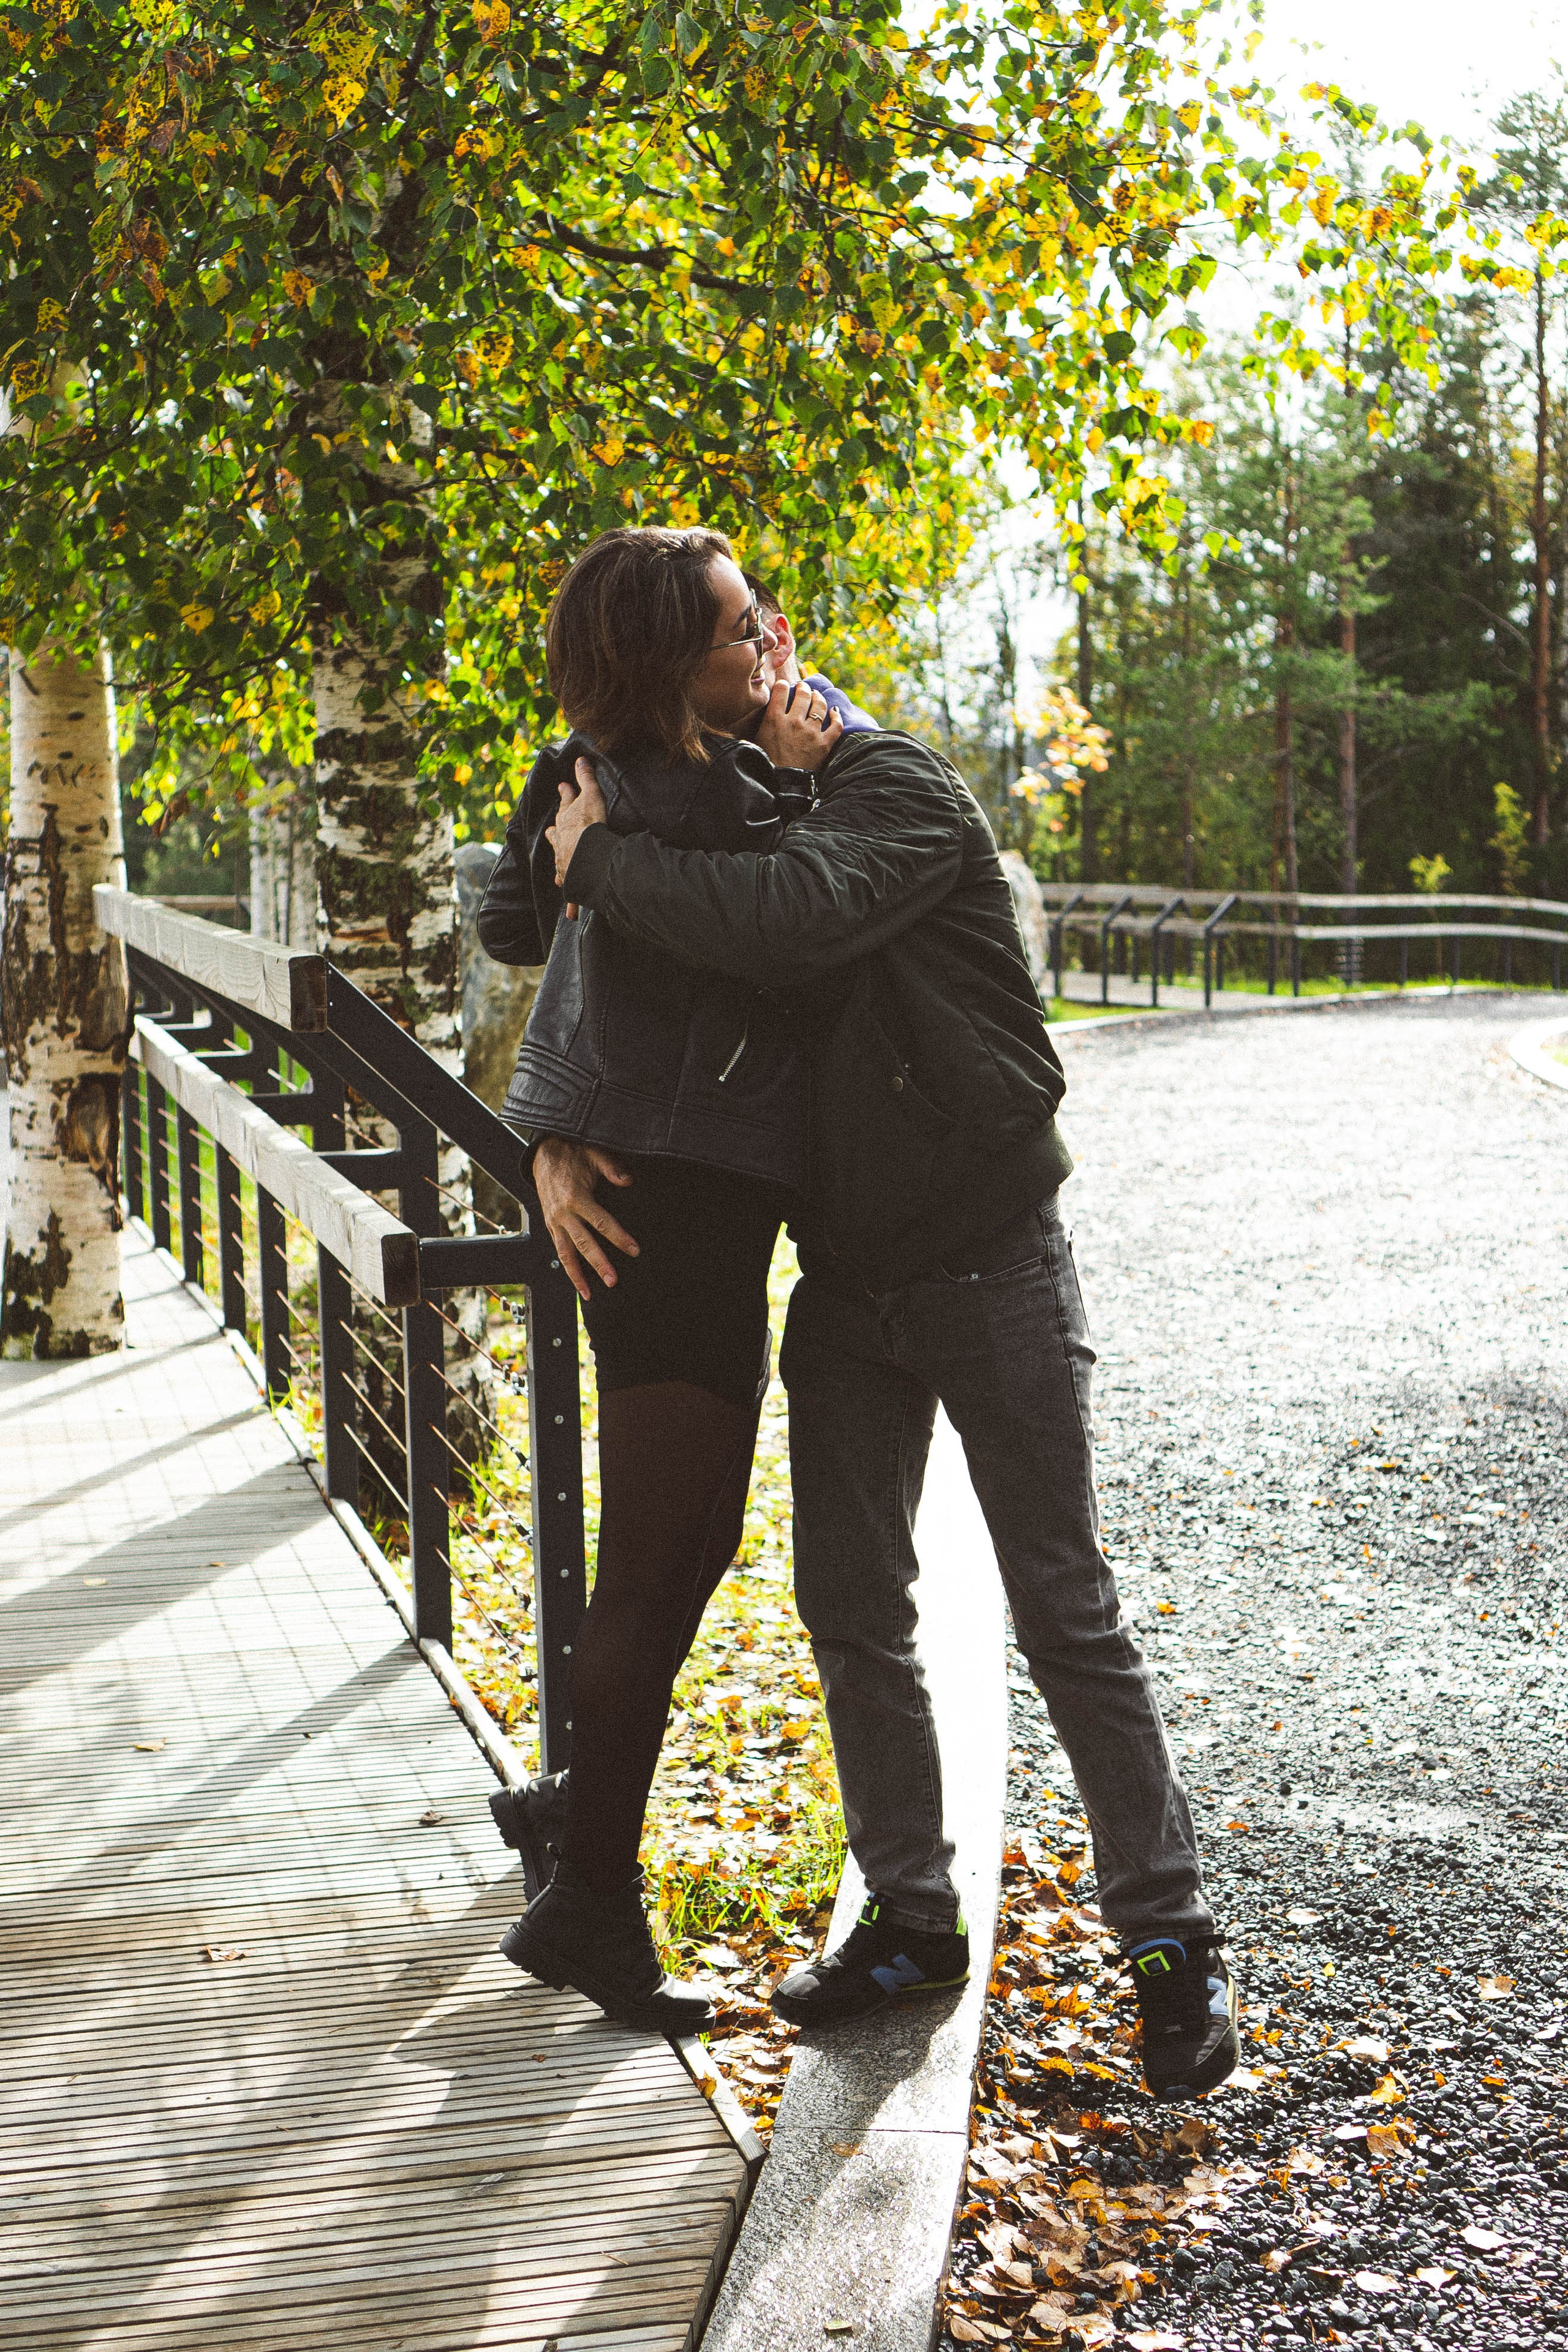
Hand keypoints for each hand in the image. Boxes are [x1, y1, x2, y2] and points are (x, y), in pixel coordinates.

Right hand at [531, 1135, 636, 1300]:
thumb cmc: (573, 1154)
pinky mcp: (550, 1225)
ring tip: (590, 1294)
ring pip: (566, 1253)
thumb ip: (611, 1168)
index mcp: (577, 1197)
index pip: (602, 1222)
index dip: (619, 1237)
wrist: (543, 1155)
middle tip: (613, 1281)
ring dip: (578, 1275)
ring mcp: (555, 1222)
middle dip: (599, 1264)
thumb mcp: (594, 1154)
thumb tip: (628, 1181)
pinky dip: (567, 1267)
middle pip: (584, 1244)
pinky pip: (559, 1250)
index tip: (634, 1250)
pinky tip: (578, 1281)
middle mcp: (563, 1214)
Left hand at [546, 757, 608, 913]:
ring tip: (559, 878)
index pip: (565, 806)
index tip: (563, 788)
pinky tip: (572, 915)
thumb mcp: (590, 797)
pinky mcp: (574, 884)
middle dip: (555, 833)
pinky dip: (574, 905)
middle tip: (552, 831)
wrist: (586, 856)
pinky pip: (575, 897)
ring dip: (562, 872)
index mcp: (567, 823)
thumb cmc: (590, 826)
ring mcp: (566, 865)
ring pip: (562, 868)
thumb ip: (586, 778)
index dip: (566, 795)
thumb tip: (580, 758)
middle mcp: (562, 845)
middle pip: (556, 836)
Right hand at [755, 679, 843, 772]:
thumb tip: (750, 715)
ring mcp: (811, 732)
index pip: (781, 690)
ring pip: (819, 706)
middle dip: (803, 688)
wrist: (781, 785)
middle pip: (803, 695)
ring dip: (818, 697)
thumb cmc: (765, 763)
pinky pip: (836, 726)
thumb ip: (759, 724)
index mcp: (774, 719)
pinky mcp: (824, 744)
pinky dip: (837, 717)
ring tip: (816, 696)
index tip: (784, 685)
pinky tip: (835, 712)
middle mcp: (794, 721)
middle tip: (803, 687)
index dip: (783, 685)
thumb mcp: (756, 740)